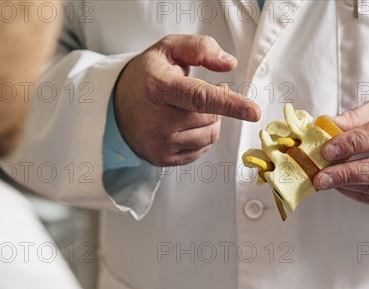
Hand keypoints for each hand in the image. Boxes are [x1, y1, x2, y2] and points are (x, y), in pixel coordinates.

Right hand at [114, 34, 260, 165]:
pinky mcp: (163, 159)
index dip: (230, 104)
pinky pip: (202, 149)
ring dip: (211, 121)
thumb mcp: (169, 49)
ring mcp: (160, 143)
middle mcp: (157, 120)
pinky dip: (202, 136)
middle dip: (216, 104)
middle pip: (211, 117)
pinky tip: (185, 124)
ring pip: (210, 135)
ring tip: (192, 108)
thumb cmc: (148, 76)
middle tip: (201, 91)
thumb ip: (200, 48)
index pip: (200, 98)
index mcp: (159, 88)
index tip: (253, 112)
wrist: (116, 105)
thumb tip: (229, 64)